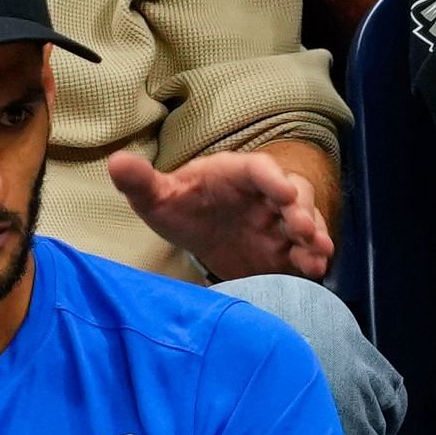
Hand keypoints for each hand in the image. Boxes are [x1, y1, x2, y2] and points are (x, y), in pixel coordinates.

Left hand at [109, 149, 333, 280]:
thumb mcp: (157, 197)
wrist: (199, 235)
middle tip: (304, 231)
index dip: (273, 179)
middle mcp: (265, 194)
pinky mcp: (287, 247)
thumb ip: (141, 182)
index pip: (259, 169)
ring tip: (317, 255)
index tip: (283, 193)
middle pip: (294, 194)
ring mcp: (280, 221)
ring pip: (308, 221)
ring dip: (316, 236)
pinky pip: (307, 250)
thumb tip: (117, 163)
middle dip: (303, 211)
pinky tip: (314, 271)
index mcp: (235, 173)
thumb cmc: (181, 207)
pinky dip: (313, 259)